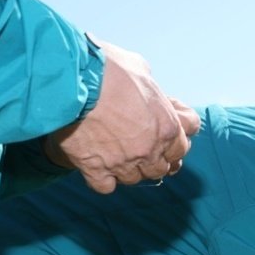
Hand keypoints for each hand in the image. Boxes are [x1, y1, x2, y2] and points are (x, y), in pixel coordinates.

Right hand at [43, 38, 201, 192]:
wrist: (70, 79)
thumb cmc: (105, 67)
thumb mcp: (139, 67)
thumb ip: (149, 85)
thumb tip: (145, 84)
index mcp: (167, 126)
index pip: (184, 145)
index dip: (175, 137)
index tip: (163, 130)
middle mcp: (150, 149)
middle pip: (163, 167)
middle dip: (154, 157)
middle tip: (140, 145)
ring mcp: (124, 162)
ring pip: (136, 179)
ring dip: (129, 169)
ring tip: (116, 154)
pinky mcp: (96, 169)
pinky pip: (106, 186)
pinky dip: (103, 179)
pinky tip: (97, 166)